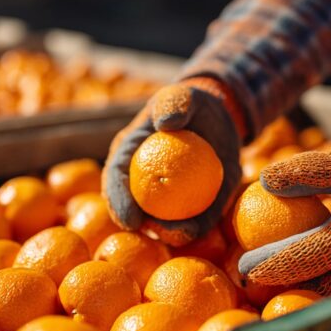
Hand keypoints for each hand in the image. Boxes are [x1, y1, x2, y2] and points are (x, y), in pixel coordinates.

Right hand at [103, 77, 243, 245]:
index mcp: (127, 156)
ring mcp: (165, 195)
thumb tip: (165, 124)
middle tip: (157, 231)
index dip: (117, 201)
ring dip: (170, 233)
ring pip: (162, 221)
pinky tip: (200, 230)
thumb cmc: (189, 104)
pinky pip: (192, 217)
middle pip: (134, 209)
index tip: (129, 218)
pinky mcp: (192, 201)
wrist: (215, 114)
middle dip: (142, 227)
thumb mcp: (181, 96)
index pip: (115, 180)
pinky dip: (195, 226)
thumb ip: (173, 103)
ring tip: (183, 233)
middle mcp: (141, 180)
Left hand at [238, 123, 330, 294]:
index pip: (300, 262)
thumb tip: (263, 180)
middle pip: (316, 293)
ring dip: (310, 294)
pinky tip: (316, 276)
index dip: (267, 268)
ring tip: (279, 283)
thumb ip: (306, 171)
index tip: (243, 268)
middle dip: (285, 291)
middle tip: (255, 283)